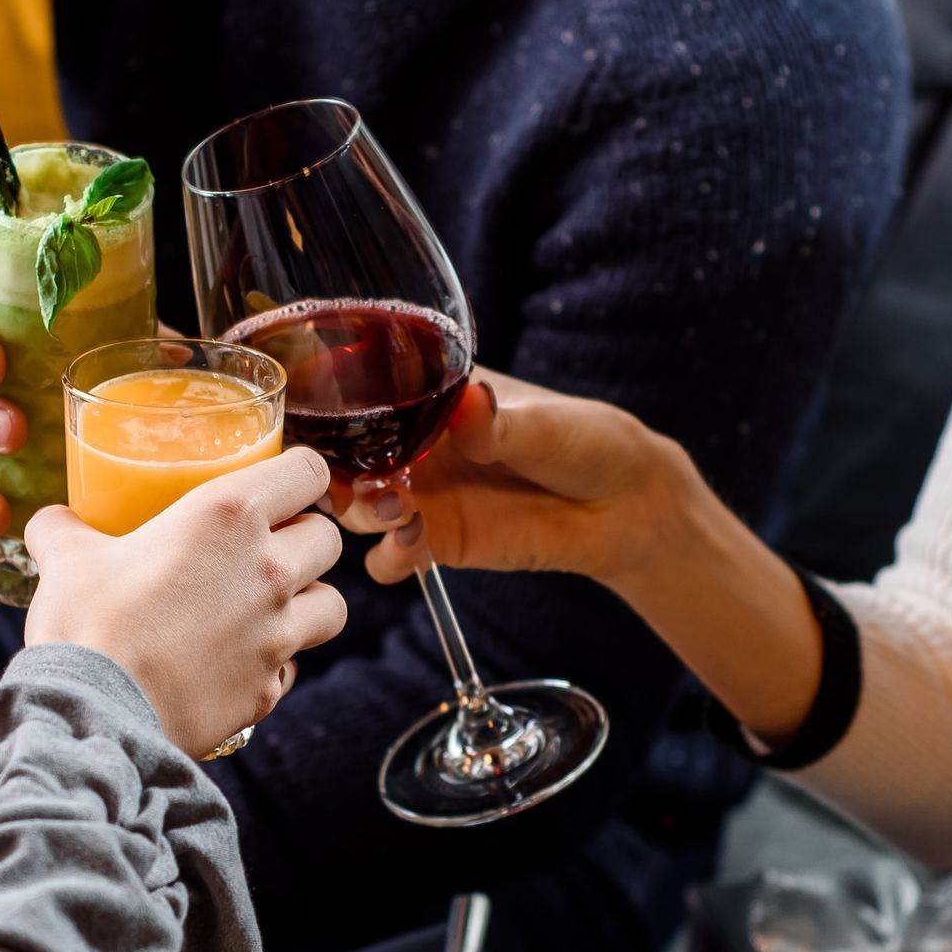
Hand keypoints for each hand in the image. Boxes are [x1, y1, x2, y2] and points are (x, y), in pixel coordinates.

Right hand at [25, 447, 347, 755]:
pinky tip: (241, 662)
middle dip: (307, 539)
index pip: (308, 472)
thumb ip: (65, 529)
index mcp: (228, 517)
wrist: (95, 713)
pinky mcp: (267, 690)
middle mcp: (268, 571)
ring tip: (272, 607)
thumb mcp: (66, 558)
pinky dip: (276, 663)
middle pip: (328, 538)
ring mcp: (277, 635)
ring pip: (333, 605)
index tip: (284, 487)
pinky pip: (293, 668)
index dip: (301, 476)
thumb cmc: (86, 623)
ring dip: (309, 602)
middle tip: (272, 547)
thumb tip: (54, 522)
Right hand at [339, 368, 685, 589]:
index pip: (366, 392)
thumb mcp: (545, 423)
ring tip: (395, 510)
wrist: (627, 507)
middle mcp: (416, 446)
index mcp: (433, 396)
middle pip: (345, 456)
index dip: (334, 404)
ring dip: (360, 510)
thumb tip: (471, 407)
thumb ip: (500, 423)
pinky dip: (390, 558)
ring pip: (357, 507)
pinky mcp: (438, 543)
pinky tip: (414, 545)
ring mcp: (423, 496)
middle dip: (335, 468)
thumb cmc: (589, 443)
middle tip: (356, 478)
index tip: (324, 415)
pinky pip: (390, 559)